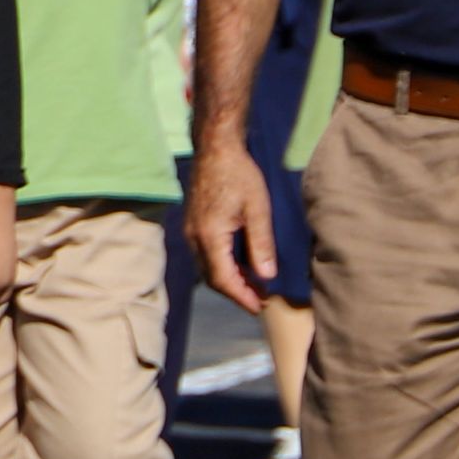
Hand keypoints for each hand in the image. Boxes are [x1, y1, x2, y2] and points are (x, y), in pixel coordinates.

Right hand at [184, 135, 278, 314]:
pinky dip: (223, 265)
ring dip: (230, 279)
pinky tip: (241, 263)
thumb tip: (267, 276)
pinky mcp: (193, 224)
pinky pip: (206, 254)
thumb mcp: (258, 210)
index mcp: (210, 237)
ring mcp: (190, 231)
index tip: (259, 308)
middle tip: (260, 300)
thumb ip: (261, 245)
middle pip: (212, 277)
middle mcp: (194, 238)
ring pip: (207, 267)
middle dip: (236, 292)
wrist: (216, 150)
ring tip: (254, 284)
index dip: (241, 297)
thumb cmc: (239, 175)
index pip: (223, 279)